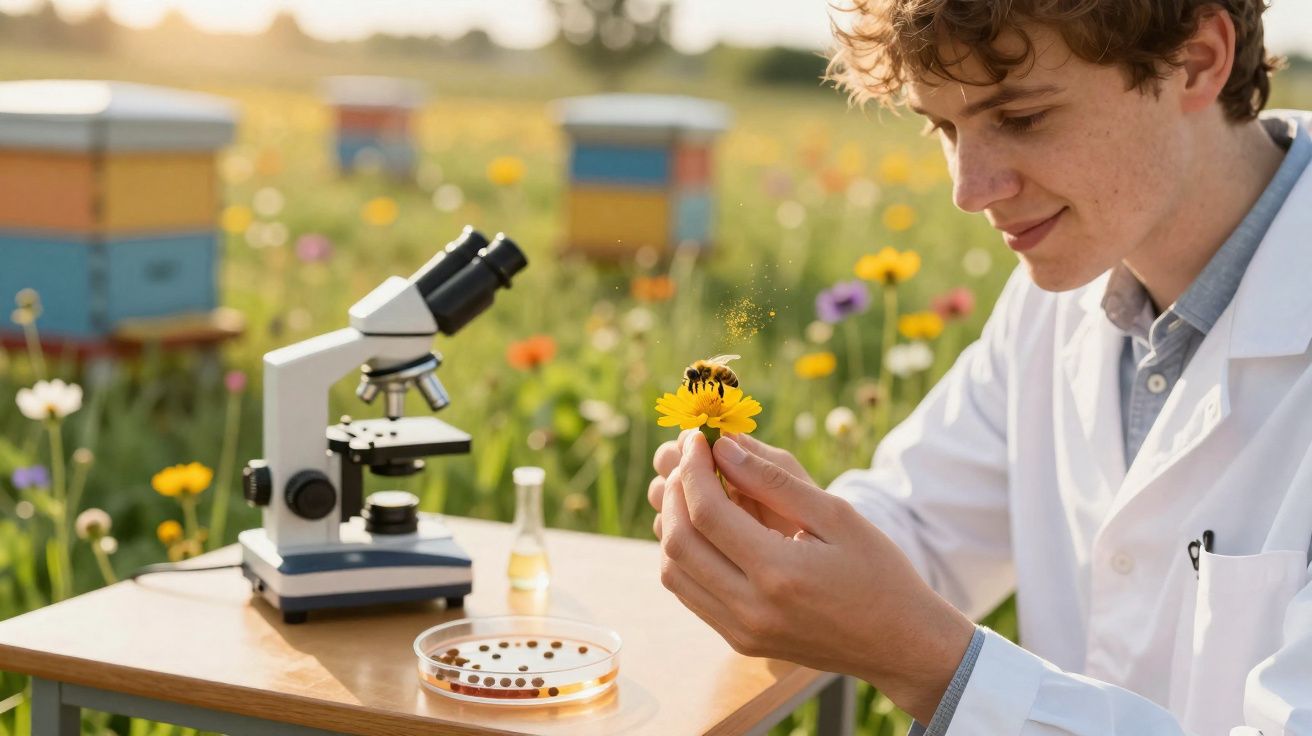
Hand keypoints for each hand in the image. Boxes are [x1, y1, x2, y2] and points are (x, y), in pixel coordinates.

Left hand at [657, 431, 974, 723]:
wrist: (901, 644)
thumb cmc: (879, 573)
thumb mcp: (837, 515)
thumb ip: (775, 480)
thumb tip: (724, 446)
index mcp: (779, 573)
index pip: (707, 513)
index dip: (693, 469)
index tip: (698, 438)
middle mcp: (751, 608)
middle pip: (678, 542)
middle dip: (674, 493)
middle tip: (688, 460)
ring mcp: (741, 631)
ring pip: (673, 572)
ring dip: (672, 526)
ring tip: (693, 491)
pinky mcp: (739, 641)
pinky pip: (690, 594)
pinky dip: (685, 556)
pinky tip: (705, 529)